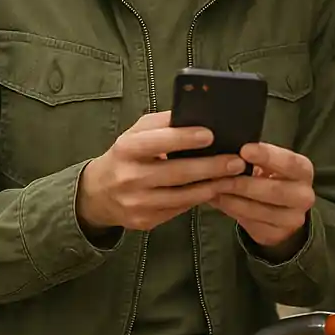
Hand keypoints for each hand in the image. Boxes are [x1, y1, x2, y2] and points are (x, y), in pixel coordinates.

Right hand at [77, 111, 245, 231]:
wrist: (98, 193)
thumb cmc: (126, 156)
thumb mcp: (137, 133)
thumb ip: (163, 123)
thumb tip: (198, 114)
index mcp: (126, 149)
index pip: (157, 142)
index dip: (184, 138)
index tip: (210, 135)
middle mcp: (129, 177)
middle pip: (176, 173)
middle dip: (210, 167)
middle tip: (236, 161)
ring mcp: (137, 203)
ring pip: (182, 196)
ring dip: (212, 186)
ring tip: (233, 177)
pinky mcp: (145, 221)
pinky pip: (179, 209)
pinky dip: (199, 199)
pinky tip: (215, 190)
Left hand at [210, 143, 314, 249]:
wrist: (284, 209)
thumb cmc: (272, 176)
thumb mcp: (269, 163)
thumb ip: (254, 157)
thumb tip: (228, 150)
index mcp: (303, 171)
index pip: (289, 162)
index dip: (267, 156)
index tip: (244, 150)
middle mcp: (304, 196)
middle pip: (275, 191)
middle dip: (245, 183)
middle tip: (220, 175)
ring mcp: (293, 218)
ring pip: (260, 210)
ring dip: (233, 199)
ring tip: (214, 189)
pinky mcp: (278, 234)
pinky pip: (252, 224)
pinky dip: (232, 211)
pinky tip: (219, 201)